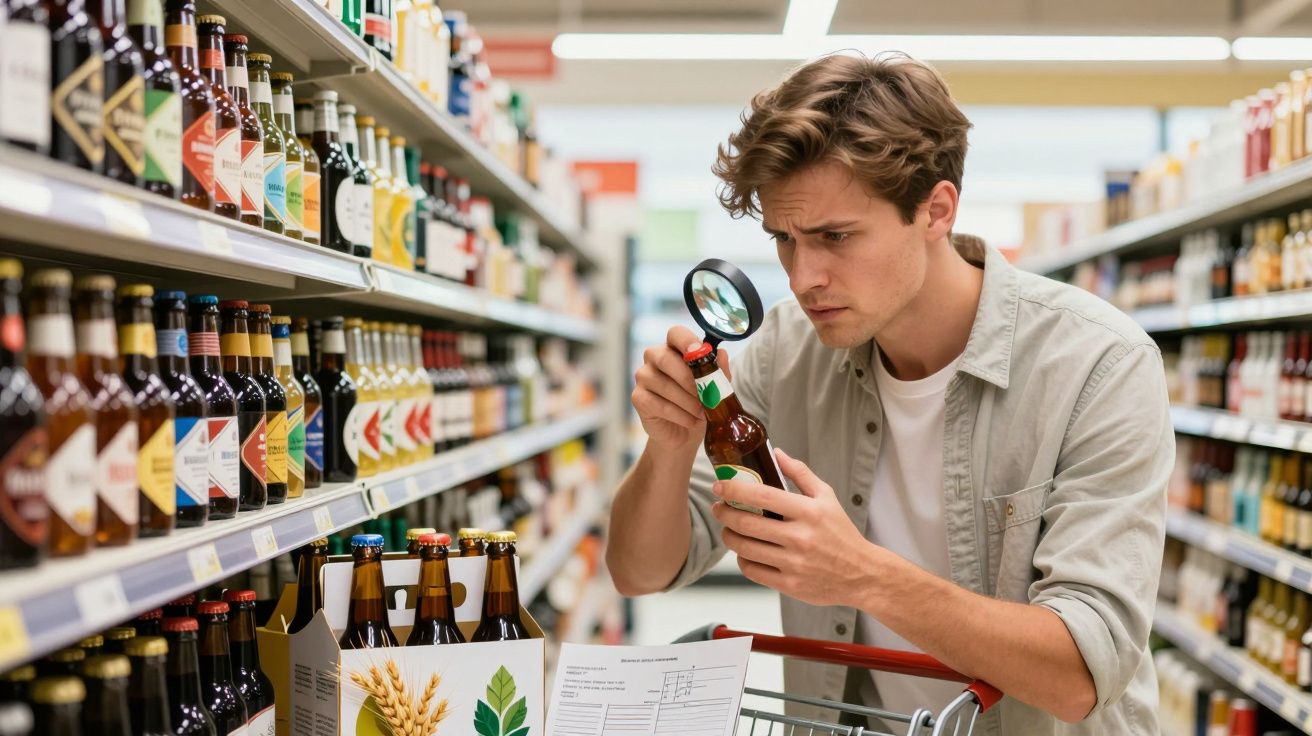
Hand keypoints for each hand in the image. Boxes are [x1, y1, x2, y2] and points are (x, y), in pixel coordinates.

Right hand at [630, 325, 731, 452]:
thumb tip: (721, 354)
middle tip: (706, 395)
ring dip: (688, 402)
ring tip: (702, 413)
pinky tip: (691, 421)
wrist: (684, 434)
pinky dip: (679, 415)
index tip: (700, 352)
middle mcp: (654, 357)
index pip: (676, 333)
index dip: (687, 341)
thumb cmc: (698, 405)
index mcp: (675, 348)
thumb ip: (719, 371)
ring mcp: (643, 376)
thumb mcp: (715, 389)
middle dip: (689, 378)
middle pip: (665, 358)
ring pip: (664, 385)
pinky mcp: (638, 398)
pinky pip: (659, 404)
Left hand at [711, 447, 883, 607]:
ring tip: (728, 529)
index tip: (719, 485)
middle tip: (719, 508)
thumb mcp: (827, 497)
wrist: (862, 574)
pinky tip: (744, 551)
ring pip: (745, 548)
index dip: (734, 489)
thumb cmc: (841, 532)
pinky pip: (752, 571)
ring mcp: (794, 563)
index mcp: (808, 511)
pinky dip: (742, 559)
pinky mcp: (790, 585)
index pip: (761, 496)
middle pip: (746, 523)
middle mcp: (800, 537)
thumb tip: (776, 453)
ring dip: (729, 536)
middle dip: (724, 513)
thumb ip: (800, 474)